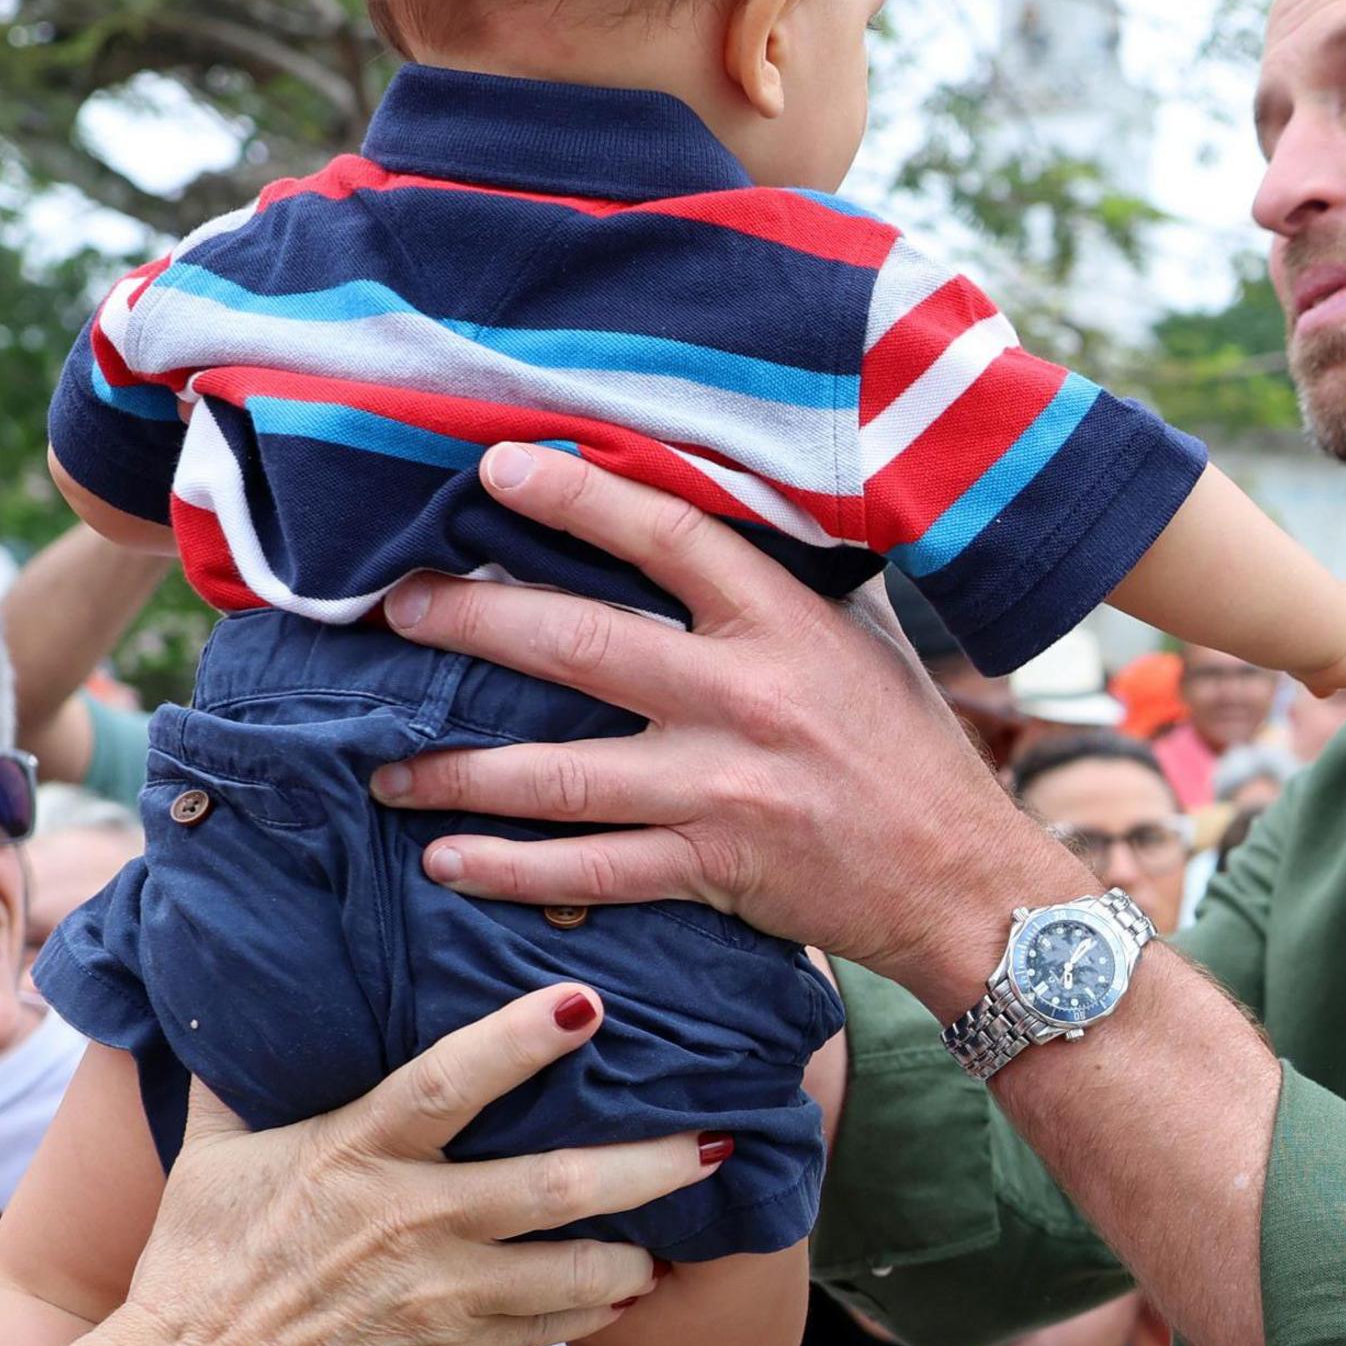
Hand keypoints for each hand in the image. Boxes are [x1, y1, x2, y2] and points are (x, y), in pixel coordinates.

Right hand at [105, 983, 721, 1345]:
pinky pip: (549, 1326)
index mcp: (354, 1154)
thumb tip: (223, 982)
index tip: (587, 1003)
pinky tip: (642, 1280)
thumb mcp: (211, 1154)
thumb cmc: (200, 1266)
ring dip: (642, 1242)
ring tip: (701, 1204)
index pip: (447, 1084)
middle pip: (552, 1184)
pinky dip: (602, 1302)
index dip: (518, 1042)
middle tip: (716, 1132)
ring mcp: (439, 1296)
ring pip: (571, 1266)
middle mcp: (410, 1221)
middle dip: (644, 1161)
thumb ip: (238, 1070)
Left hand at [371, 444, 1078, 987]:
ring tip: (386, 767)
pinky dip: (509, 868)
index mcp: (782, 623)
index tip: (496, 467)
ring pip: (560, 774)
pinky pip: (589, 868)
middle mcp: (744, 697)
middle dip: (474, 622)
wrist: (960, 878)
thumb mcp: (860, 637)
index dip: (578, 495)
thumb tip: (720, 501)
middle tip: (396, 607)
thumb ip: (785, 578)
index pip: (668, 536)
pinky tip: (446, 861)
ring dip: (460, 770)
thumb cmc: (907, 746)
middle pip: (582, 645)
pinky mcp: (711, 869)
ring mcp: (722, 788)